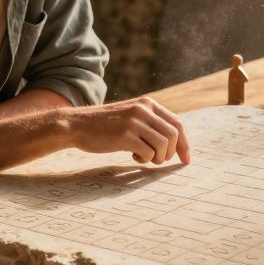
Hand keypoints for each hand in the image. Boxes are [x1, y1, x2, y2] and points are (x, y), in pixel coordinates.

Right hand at [56, 96, 191, 164]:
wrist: (77, 125)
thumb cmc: (105, 125)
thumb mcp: (130, 115)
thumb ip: (150, 122)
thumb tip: (173, 143)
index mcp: (148, 104)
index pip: (177, 123)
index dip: (184, 144)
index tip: (186, 160)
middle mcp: (143, 110)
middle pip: (173, 135)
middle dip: (170, 153)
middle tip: (157, 160)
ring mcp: (134, 122)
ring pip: (163, 145)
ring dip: (157, 157)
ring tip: (144, 158)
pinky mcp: (125, 135)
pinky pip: (148, 152)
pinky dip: (145, 160)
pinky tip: (133, 157)